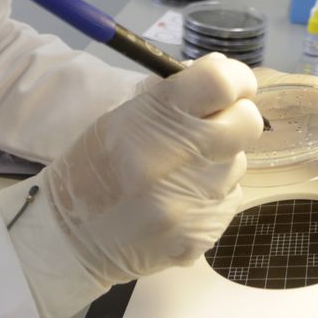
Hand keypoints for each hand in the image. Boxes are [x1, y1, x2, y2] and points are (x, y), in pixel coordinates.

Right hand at [39, 52, 262, 284]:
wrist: (70, 240)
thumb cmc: (94, 168)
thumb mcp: (120, 118)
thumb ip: (173, 98)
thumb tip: (225, 81)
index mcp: (152, 119)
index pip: (221, 82)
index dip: (237, 78)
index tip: (236, 85)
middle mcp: (175, 159)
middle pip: (247, 122)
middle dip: (236, 119)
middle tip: (211, 126)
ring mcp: (191, 202)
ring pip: (237, 164)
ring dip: (217, 162)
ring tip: (178, 173)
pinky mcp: (201, 236)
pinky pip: (228, 200)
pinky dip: (211, 196)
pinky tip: (178, 202)